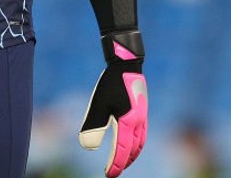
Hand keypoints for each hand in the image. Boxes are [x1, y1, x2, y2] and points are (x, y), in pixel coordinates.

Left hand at [79, 32, 147, 177]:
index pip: (121, 151)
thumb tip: (88, 148)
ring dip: (132, 155)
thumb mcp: (98, 105)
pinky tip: (129, 142)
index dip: (115, 165)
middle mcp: (139, 122)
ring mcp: (143, 117)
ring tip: (123, 162)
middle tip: (113, 172)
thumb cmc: (111, 83)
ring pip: (140, 143)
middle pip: (133, 150)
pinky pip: (142, 134)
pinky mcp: (142, 111)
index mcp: (128, 123)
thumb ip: (94, 127)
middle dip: (123, 163)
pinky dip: (136, 144)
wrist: (127, 64)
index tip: (108, 175)